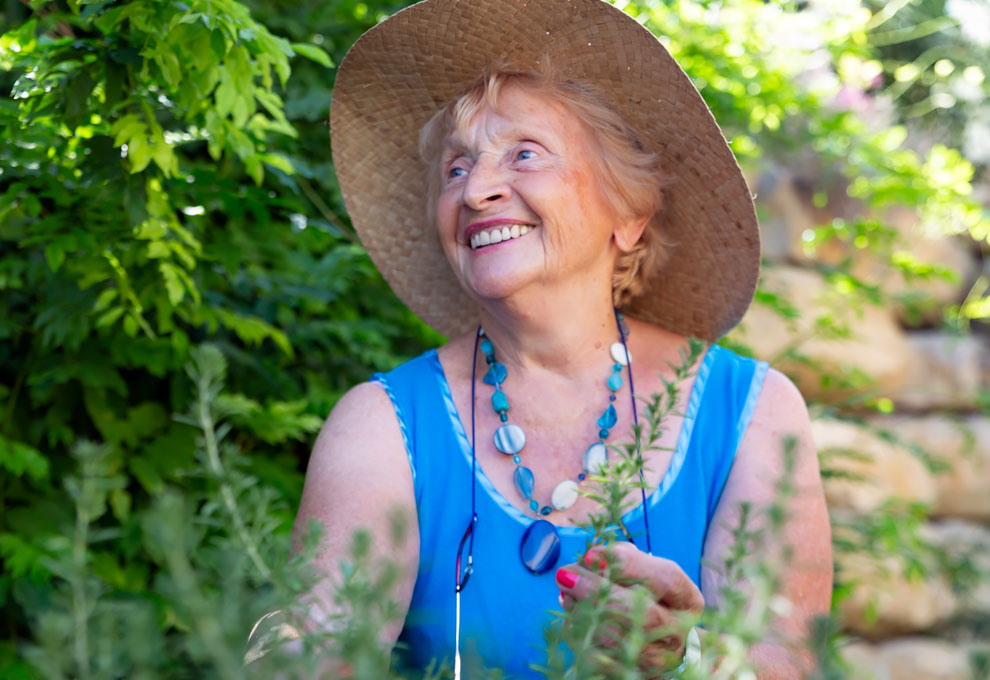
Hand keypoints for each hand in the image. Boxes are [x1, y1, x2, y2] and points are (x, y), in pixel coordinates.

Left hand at [555, 542, 703, 674]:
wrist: (658, 648)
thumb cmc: (649, 600)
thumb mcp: (645, 574)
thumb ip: (624, 561)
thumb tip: (590, 558)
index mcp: (687, 602)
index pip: (666, 579)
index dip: (628, 564)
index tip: (590, 554)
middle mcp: (678, 634)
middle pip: (640, 614)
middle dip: (596, 590)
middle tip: (566, 574)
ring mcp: (655, 660)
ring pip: (614, 638)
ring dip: (582, 611)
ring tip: (567, 594)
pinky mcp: (629, 673)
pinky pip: (596, 656)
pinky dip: (578, 633)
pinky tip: (572, 616)